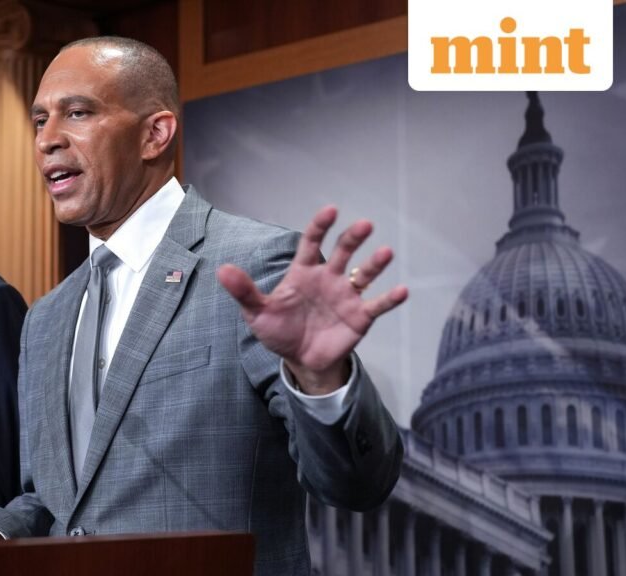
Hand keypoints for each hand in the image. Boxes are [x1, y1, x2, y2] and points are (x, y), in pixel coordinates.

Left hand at [217, 205, 407, 393]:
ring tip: (385, 253)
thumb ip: (244, 291)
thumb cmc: (279, 331)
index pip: (311, 243)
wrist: (300, 361)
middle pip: (342, 252)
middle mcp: (329, 278)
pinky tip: (403, 290)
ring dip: (375, 264)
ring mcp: (346, 296)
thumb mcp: (257, 313)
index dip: (320, 226)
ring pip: (364, 275)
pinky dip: (390, 299)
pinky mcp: (360, 317)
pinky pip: (377, 305)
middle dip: (353, 238)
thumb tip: (222, 269)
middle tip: (364, 225)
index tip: (330, 210)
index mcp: (303, 273)